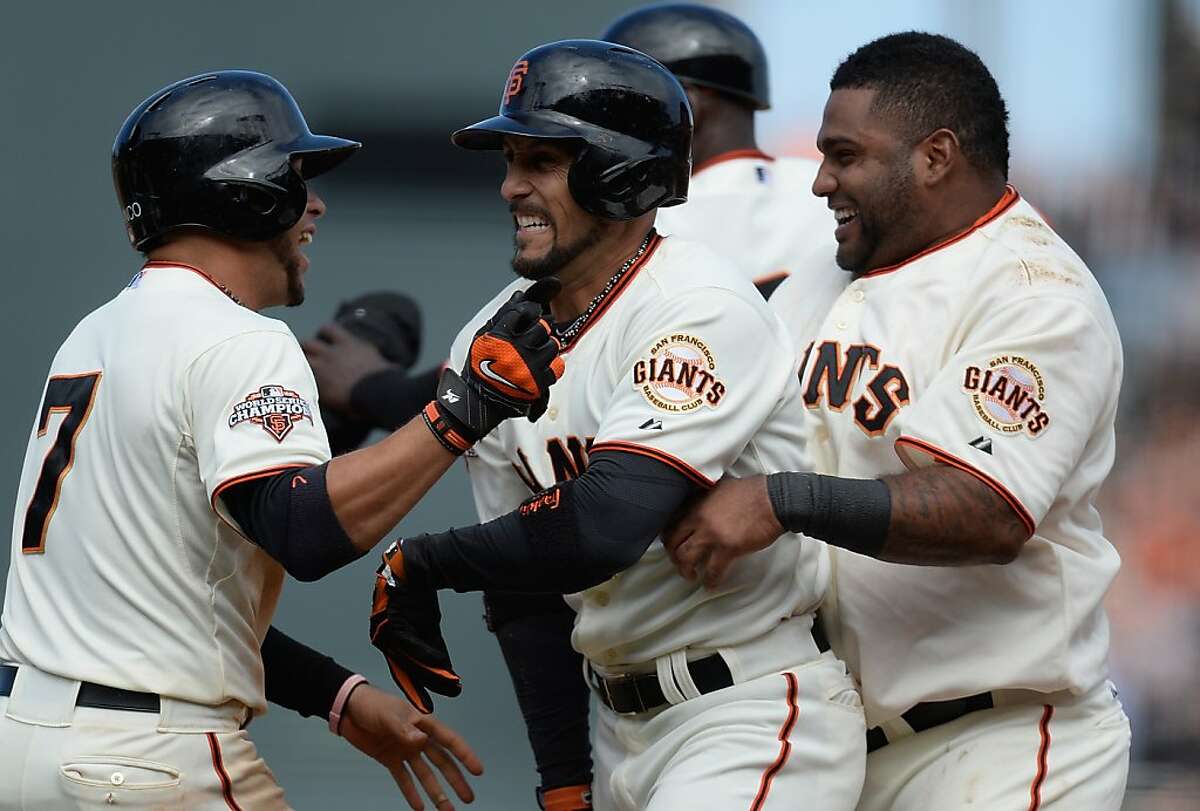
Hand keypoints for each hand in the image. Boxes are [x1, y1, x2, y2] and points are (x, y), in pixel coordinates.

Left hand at [302, 322, 393, 414]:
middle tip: (310, 358)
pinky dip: (303, 383)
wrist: (377, 393)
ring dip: (301, 365)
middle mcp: (332, 352)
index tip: (325, 340)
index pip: (329, 329)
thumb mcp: (385, 364)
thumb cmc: (386, 379)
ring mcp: (323, 368)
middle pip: (308, 343)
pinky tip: (306, 390)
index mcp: (349, 343)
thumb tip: (393, 366)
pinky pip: (304, 380)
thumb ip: (380, 363)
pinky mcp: (319, 385)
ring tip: (303, 373)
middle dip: (307, 350)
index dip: (324, 334)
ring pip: (301, 360)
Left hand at [339, 682, 482, 810]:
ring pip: (426, 775)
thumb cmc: (372, 704)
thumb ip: (404, 729)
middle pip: (442, 762)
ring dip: (436, 792)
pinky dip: (411, 793)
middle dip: (456, 780)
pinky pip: (404, 779)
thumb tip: (421, 741)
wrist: (348, 708)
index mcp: (423, 723)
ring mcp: (405, 750)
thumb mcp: (389, 715)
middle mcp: (418, 739)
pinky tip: (420, 807)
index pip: (449, 741)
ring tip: (447, 810)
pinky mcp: (390, 759)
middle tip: (468, 798)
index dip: (465, 755)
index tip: (478, 770)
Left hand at [370, 542, 461, 712]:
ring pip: (409, 658)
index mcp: (390, 640)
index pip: (403, 669)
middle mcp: (384, 637)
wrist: (415, 565)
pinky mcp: (394, 618)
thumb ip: (431, 647)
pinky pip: (412, 641)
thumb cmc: (419, 596)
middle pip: (405, 668)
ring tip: (448, 686)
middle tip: (429, 709)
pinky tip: (441, 665)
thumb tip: (443, 669)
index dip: (415, 687)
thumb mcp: (427, 625)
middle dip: (420, 687)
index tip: (426, 706)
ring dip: (430, 673)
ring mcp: (387, 628)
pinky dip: (427, 654)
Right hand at [430, 279, 564, 449]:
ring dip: (546, 346)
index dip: (528, 310)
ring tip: (536, 353)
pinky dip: (553, 365)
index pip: (521, 312)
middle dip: (538, 329)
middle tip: (532, 337)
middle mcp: (515, 351)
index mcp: (499, 337)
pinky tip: (542, 366)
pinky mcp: (538, 383)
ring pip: (552, 345)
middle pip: (542, 327)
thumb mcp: (483, 336)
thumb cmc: (479, 367)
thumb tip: (520, 295)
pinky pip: (557, 366)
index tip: (528, 314)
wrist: (479, 400)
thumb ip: (502, 316)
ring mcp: (528, 367)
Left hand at [661, 475, 785, 588]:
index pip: (671, 522)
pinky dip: (710, 581)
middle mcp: (698, 518)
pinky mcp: (727, 548)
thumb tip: (699, 501)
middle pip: (674, 543)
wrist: (774, 499)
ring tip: (691, 576)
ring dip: (686, 570)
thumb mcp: (720, 487)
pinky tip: (710, 585)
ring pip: (686, 558)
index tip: (672, 544)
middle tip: (679, 563)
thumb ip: (705, 496)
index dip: (668, 537)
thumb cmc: (752, 491)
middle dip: (673, 556)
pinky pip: (712, 570)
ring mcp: (712, 534)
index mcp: (696, 503)